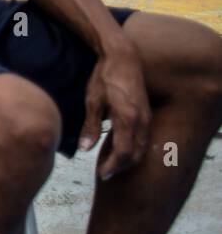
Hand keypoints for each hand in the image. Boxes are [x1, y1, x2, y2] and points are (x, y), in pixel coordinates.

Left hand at [79, 42, 150, 180]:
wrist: (123, 58)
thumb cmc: (104, 78)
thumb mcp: (92, 101)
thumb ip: (91, 126)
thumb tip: (85, 149)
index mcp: (127, 119)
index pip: (123, 153)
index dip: (112, 167)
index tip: (101, 175)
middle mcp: (141, 121)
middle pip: (135, 155)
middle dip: (120, 167)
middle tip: (104, 173)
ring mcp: (147, 117)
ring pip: (141, 148)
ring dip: (127, 160)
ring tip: (109, 164)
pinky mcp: (147, 114)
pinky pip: (143, 138)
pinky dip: (132, 149)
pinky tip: (118, 148)